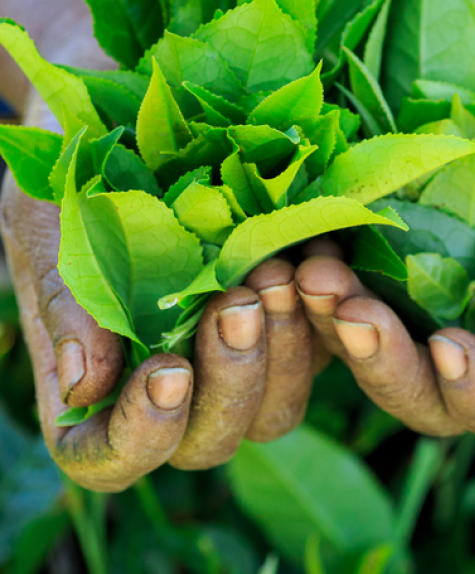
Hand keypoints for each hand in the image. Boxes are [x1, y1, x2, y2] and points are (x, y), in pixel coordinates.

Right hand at [1, 91, 315, 488]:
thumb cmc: (68, 172)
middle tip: (238, 302)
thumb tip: (87, 386)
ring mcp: (233, 355)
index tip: (168, 372)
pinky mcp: (287, 318)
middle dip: (231, 382)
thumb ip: (66, 303)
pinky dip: (327, 313)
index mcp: (98, 381)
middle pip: (209, 442)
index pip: (112, 457)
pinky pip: (324, 347)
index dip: (142, 438)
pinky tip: (317, 256)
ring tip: (276, 272)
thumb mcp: (47, 225)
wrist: (125, 115)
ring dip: (287, 351)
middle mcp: (170, 383)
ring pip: (276, 409)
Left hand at [291, 252, 474, 457]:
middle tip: (348, 310)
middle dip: (387, 363)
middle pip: (436, 397)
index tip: (449, 348)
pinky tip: (304, 253)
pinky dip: (326, 286)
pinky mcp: (388, 264)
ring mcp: (432, 302)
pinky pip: (350, 297)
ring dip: (340, 325)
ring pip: (380, 353)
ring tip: (314, 274)